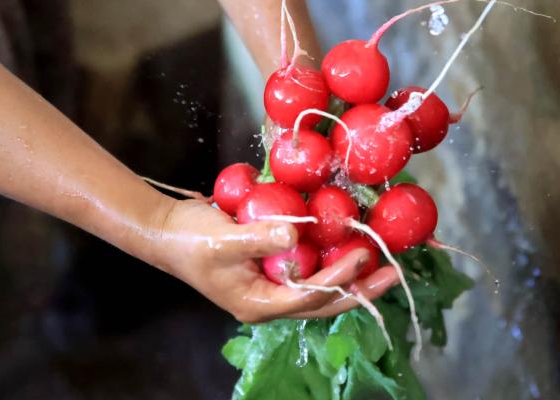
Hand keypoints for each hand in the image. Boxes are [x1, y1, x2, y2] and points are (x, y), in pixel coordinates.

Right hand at [149, 198, 399, 322]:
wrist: (166, 232)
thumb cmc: (190, 240)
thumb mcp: (223, 239)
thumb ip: (260, 238)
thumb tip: (295, 233)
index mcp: (258, 304)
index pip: (308, 297)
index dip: (338, 279)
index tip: (361, 254)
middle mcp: (269, 300)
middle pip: (323, 303)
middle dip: (359, 290)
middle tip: (392, 275)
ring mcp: (271, 285)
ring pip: (320, 289)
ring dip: (350, 277)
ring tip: (382, 265)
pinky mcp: (272, 268)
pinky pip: (308, 270)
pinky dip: (330, 260)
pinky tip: (349, 246)